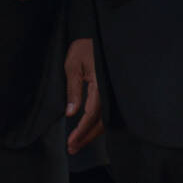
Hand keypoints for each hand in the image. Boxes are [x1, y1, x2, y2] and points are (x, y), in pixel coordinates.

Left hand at [64, 38, 103, 152]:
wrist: (96, 33)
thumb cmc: (83, 47)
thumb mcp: (73, 66)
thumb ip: (73, 89)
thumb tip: (71, 113)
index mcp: (100, 84)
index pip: (92, 114)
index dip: (82, 130)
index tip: (71, 143)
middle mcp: (109, 90)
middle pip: (101, 121)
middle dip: (86, 137)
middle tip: (72, 149)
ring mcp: (112, 91)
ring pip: (104, 118)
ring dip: (91, 133)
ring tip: (76, 144)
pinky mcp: (110, 91)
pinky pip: (106, 111)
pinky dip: (96, 123)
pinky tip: (88, 130)